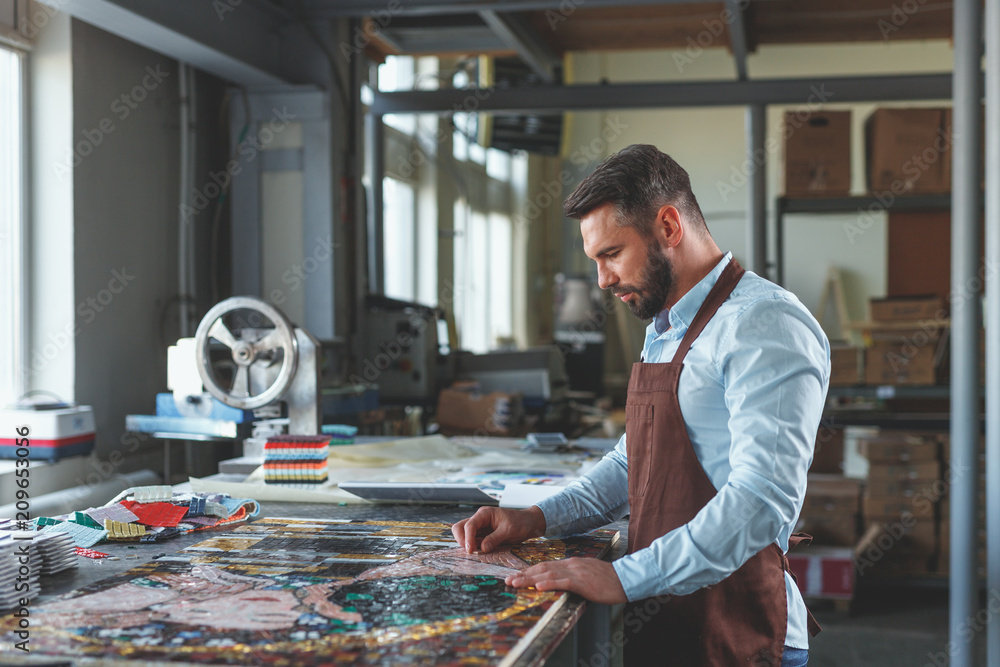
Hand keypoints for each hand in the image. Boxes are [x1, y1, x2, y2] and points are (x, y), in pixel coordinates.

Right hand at [451, 506, 545, 553]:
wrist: (529, 523)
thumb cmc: (520, 522)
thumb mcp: (509, 530)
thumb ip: (494, 539)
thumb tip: (482, 549)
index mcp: (484, 514)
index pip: (469, 525)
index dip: (468, 538)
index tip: (470, 550)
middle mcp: (480, 519)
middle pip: (460, 528)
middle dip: (462, 540)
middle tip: (470, 552)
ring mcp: (480, 527)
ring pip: (464, 535)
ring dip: (467, 544)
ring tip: (476, 553)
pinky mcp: (483, 535)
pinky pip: (473, 541)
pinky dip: (473, 547)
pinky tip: (480, 552)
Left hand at [505, 558, 626, 604]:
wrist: (625, 578)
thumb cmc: (608, 579)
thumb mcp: (587, 574)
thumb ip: (573, 575)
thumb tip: (560, 580)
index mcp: (571, 563)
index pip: (546, 565)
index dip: (530, 570)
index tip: (517, 574)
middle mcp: (570, 565)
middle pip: (542, 567)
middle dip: (524, 574)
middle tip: (508, 579)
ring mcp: (576, 572)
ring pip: (548, 573)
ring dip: (529, 578)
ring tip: (516, 582)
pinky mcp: (582, 581)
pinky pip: (563, 582)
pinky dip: (549, 583)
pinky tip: (538, 585)